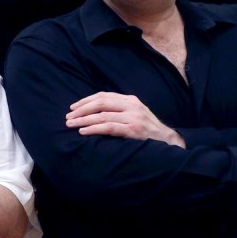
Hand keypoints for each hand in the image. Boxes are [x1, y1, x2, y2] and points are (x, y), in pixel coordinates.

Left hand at [67, 92, 184, 146]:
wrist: (167, 142)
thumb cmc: (146, 129)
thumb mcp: (134, 114)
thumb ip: (117, 110)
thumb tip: (92, 111)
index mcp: (130, 100)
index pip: (104, 96)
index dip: (86, 101)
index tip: (72, 108)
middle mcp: (132, 106)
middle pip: (101, 103)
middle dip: (82, 110)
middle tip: (68, 117)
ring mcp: (134, 117)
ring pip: (103, 115)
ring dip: (84, 120)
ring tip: (71, 125)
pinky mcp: (134, 130)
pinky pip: (110, 127)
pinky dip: (94, 129)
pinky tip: (83, 132)